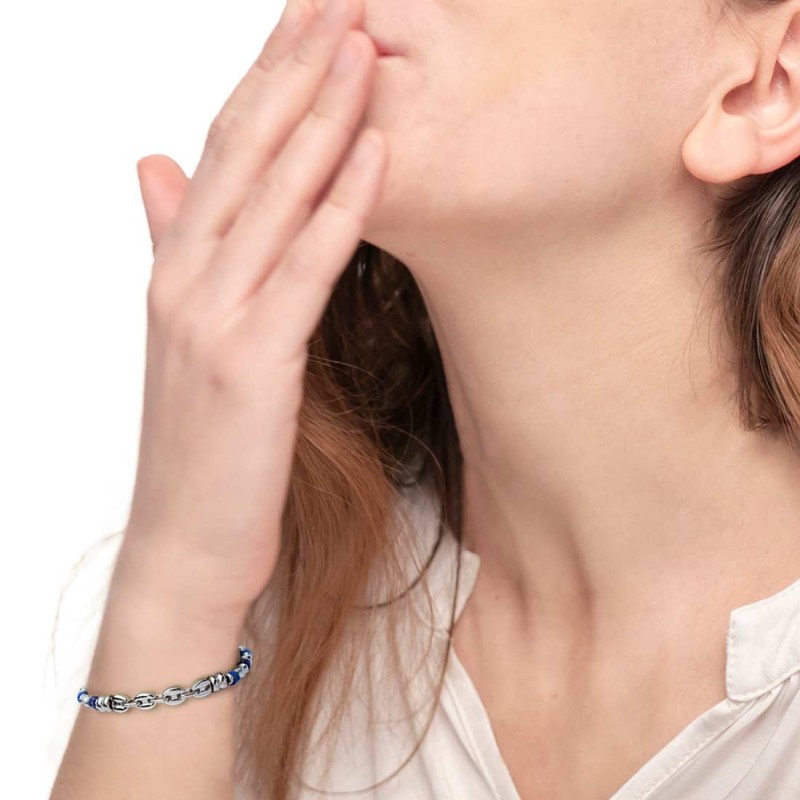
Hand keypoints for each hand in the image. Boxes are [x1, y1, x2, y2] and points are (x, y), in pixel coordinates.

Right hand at [116, 0, 386, 620]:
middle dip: (293, 71)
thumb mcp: (188, 339)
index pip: (221, 151)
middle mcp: (185, 281)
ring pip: (271, 199)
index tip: (304, 20)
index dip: (263, 78)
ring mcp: (212, 321)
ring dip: (320, 118)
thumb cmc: (203, 446)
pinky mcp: (251, 366)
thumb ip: (179, 248)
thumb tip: (159, 172)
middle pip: (244, 154)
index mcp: (176, 270)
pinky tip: (372, 155)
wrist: (186, 544)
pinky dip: (339, 208)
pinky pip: (303, 271)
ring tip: (361, 48)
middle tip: (338, 0)